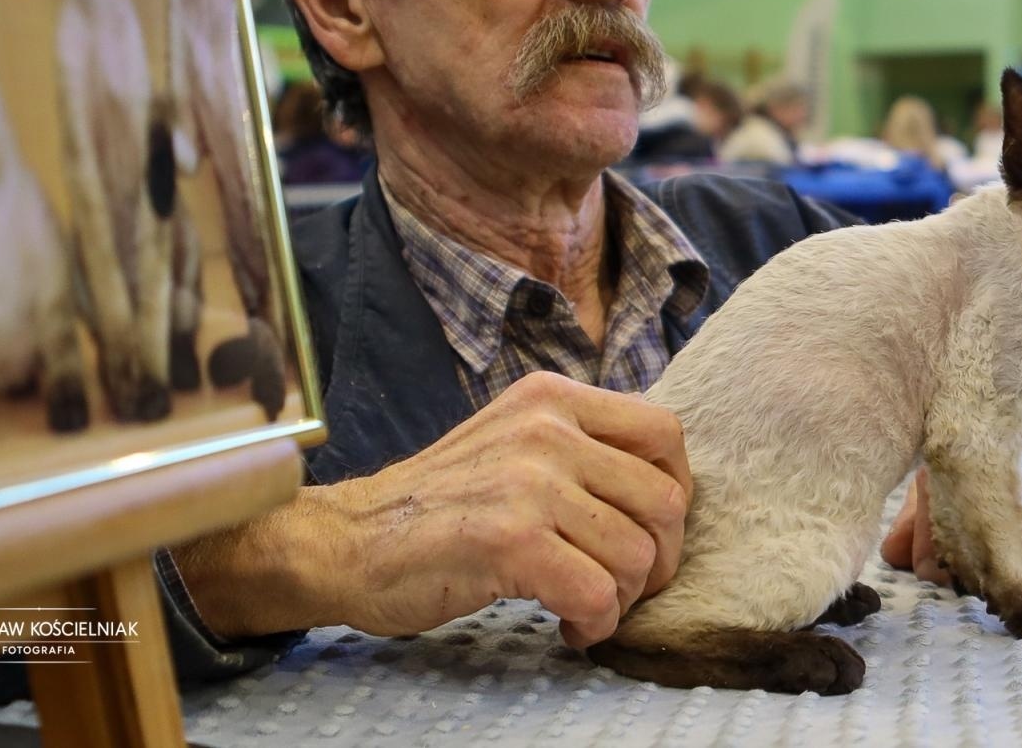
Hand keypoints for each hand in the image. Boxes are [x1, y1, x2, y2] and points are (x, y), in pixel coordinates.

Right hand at [307, 372, 690, 647]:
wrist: (348, 541)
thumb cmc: (438, 506)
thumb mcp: (511, 441)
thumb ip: (579, 447)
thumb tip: (662, 487)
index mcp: (550, 397)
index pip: (664, 433)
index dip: (673, 491)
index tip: (646, 531)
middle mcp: (545, 428)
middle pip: (664, 500)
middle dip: (658, 560)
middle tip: (621, 585)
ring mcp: (528, 482)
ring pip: (637, 554)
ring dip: (620, 599)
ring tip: (582, 606)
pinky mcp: (510, 540)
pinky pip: (598, 594)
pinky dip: (593, 624)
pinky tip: (564, 625)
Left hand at [881, 416, 1021, 584]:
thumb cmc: (978, 463)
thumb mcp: (939, 484)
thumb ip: (916, 522)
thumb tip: (894, 557)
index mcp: (959, 436)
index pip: (942, 491)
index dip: (932, 538)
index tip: (931, 572)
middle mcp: (1005, 434)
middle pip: (994, 510)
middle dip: (982, 554)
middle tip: (974, 576)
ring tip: (1012, 557)